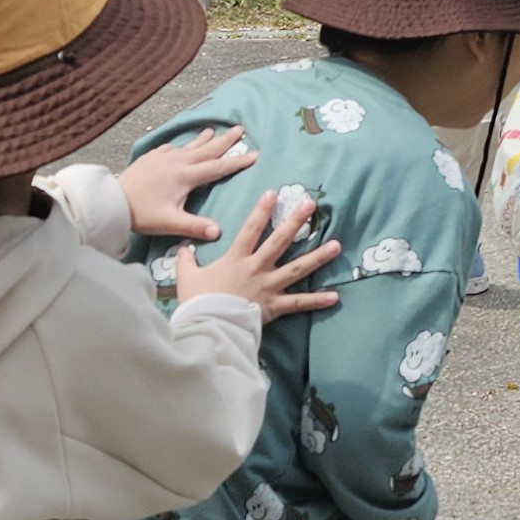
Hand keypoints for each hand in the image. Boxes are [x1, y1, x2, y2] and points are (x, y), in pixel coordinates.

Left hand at [122, 126, 256, 240]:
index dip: (237, 161)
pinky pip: (170, 148)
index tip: (255, 154)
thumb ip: (195, 226)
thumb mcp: (170, 223)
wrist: (112, 200)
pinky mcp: (150, 158)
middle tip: (240, 128)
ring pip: (189, 146)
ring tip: (214, 130)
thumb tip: (218, 232)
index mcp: (186, 176)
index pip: (218, 167)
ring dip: (204, 139)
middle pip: (207, 149)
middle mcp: (178, 162)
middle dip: (226, 140)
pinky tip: (179, 146)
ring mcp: (163, 158)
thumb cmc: (142, 213)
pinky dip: (180, 146)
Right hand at [175, 186, 341, 322]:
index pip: (251, 229)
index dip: (262, 210)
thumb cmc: (197, 302)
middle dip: (295, 221)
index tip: (274, 193)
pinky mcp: (274, 306)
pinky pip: (299, 303)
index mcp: (236, 259)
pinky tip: (335, 296)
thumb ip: (185, 261)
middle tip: (310, 205)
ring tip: (337, 245)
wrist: (206, 326)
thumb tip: (183, 247)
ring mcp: (268, 287)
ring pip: (297, 268)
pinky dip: (317, 301)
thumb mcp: (187, 278)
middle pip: (280, 241)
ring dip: (317, 257)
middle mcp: (256, 268)